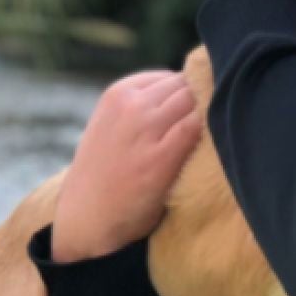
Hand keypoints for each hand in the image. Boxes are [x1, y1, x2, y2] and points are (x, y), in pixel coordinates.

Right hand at [51, 70, 201, 261]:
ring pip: (195, 103)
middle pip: (187, 87)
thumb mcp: (114, 124)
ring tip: (210, 141)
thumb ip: (146, 104)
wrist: (86, 217)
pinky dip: (208, 134)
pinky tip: (210, 150)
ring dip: (207, 118)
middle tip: (208, 131)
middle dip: (200, 105)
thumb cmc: (108, 171)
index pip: (173, 78)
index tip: (190, 120)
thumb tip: (196, 89)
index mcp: (119, 93)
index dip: (189, 97)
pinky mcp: (161, 158)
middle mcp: (131, 106)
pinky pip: (197, 128)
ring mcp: (145, 130)